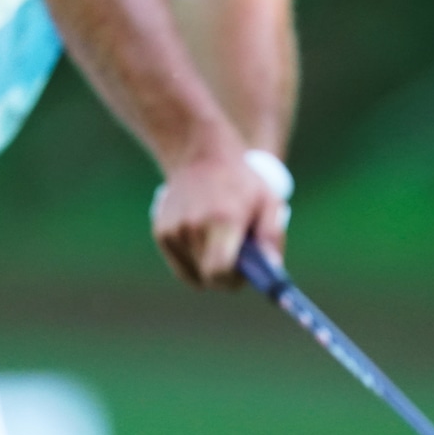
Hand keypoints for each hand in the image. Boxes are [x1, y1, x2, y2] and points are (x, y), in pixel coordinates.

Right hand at [150, 149, 292, 288]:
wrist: (201, 154)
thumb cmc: (242, 182)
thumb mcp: (269, 202)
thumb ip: (272, 237)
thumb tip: (271, 270)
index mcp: (222, 220)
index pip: (219, 272)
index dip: (234, 280)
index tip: (245, 273)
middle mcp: (192, 227)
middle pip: (209, 277)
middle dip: (227, 275)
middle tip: (239, 257)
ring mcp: (173, 230)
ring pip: (195, 274)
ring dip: (210, 266)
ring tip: (220, 238)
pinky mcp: (161, 233)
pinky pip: (182, 267)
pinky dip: (195, 261)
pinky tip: (205, 237)